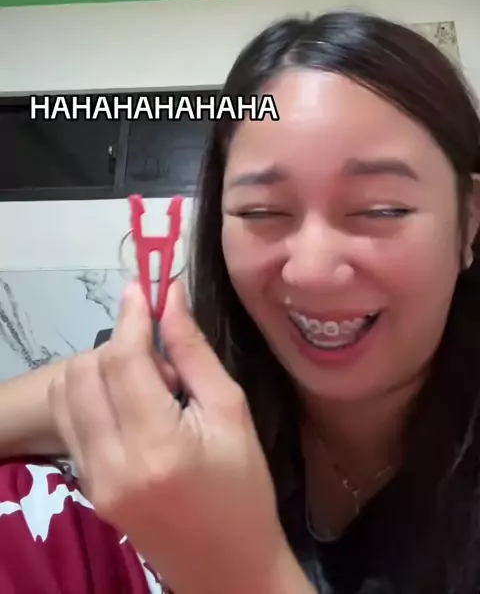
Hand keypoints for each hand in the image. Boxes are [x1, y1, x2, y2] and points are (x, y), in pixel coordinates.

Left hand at [48, 280, 298, 593]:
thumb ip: (193, 352)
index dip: (130, 316)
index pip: (122, 359)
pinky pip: (69, 421)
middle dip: (118, 344)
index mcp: (157, 445)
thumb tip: (169, 298)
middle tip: (160, 359)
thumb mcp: (232, 412)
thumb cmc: (244, 489)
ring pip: (66, 393)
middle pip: (85, 371)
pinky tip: (129, 406)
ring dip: (98, 369)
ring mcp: (92, 480)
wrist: (228, 568)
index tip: (144, 289)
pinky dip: (91, 396)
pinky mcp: (87, 487)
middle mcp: (112, 463)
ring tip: (145, 384)